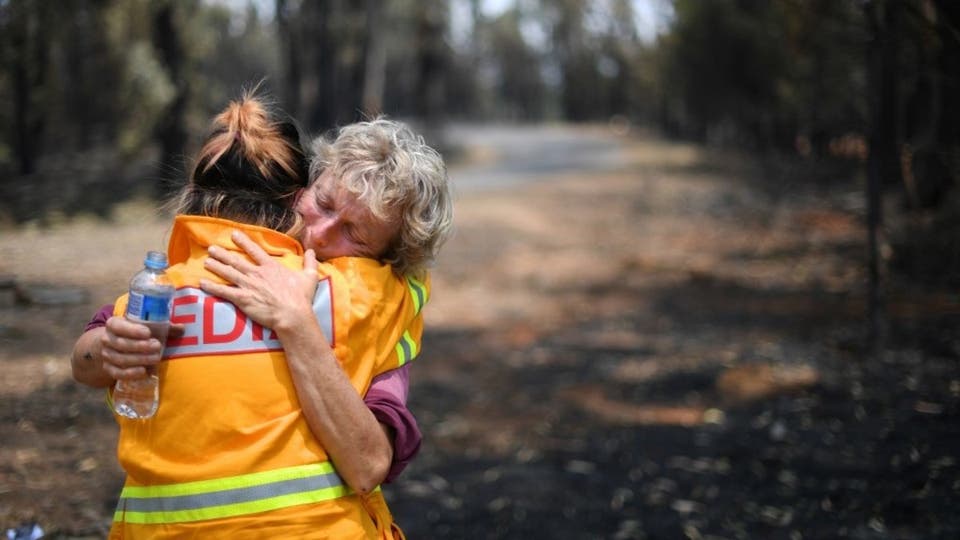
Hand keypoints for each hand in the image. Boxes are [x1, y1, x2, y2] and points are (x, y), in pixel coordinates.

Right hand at [99, 316, 169, 379]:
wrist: (115, 347)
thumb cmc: (135, 333)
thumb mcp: (146, 326)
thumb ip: (164, 326)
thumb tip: (181, 328)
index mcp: (114, 324)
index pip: (118, 326)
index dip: (132, 330)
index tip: (148, 332)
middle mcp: (107, 339)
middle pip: (121, 344)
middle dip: (140, 346)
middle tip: (157, 346)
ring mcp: (107, 355)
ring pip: (120, 359)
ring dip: (139, 359)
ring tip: (156, 358)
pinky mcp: (109, 369)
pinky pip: (117, 373)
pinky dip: (130, 373)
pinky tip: (144, 372)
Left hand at [200, 230, 318, 330]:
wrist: (292, 315)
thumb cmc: (301, 298)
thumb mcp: (310, 278)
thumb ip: (310, 263)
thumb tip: (313, 251)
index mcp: (271, 267)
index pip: (255, 251)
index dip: (243, 242)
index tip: (233, 234)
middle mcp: (257, 273)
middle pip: (236, 261)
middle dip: (223, 254)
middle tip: (212, 248)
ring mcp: (248, 285)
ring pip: (228, 273)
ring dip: (216, 266)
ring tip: (206, 261)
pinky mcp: (242, 299)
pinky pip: (224, 291)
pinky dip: (212, 287)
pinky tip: (201, 283)